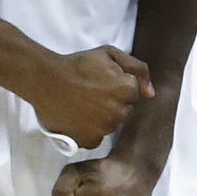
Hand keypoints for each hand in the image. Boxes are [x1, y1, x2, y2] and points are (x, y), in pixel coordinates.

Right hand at [24, 45, 153, 149]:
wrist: (46, 80)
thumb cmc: (78, 64)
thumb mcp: (110, 54)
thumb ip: (137, 69)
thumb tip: (151, 93)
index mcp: (126, 90)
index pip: (132, 93)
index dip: (118, 86)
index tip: (102, 81)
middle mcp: (118, 113)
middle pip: (123, 111)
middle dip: (113, 103)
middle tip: (93, 93)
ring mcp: (104, 130)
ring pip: (110, 125)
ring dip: (102, 117)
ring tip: (83, 104)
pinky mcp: (89, 141)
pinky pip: (96, 138)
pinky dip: (90, 130)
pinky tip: (78, 117)